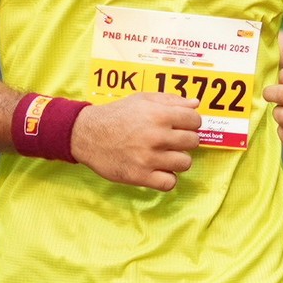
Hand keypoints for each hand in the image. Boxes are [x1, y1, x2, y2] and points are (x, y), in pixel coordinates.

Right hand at [71, 92, 200, 191]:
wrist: (87, 134)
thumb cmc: (116, 115)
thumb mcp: (142, 99)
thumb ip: (171, 100)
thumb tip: (195, 104)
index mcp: (159, 114)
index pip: (195, 120)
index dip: (190, 123)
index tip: (181, 126)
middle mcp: (156, 136)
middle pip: (193, 142)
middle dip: (184, 140)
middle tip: (170, 141)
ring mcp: (149, 158)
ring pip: (185, 163)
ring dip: (177, 160)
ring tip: (164, 156)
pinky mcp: (140, 176)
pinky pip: (170, 183)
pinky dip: (167, 178)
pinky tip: (158, 170)